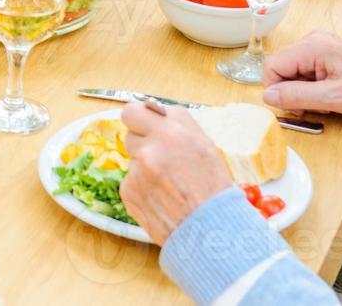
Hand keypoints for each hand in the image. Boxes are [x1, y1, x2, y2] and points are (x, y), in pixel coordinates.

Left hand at [117, 103, 233, 244]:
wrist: (210, 230)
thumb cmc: (213, 187)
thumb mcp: (204, 145)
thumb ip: (176, 124)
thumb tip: (153, 112)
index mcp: (172, 132)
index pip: (133, 111)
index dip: (139, 119)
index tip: (144, 126)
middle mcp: (151, 148)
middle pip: (130, 134)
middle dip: (142, 143)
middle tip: (160, 158)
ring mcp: (137, 171)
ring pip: (132, 160)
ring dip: (144, 168)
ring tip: (167, 184)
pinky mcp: (128, 191)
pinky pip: (130, 181)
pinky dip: (142, 188)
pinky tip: (161, 198)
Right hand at [262, 31, 341, 114]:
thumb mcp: (332, 98)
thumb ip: (297, 96)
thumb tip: (268, 96)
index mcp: (312, 46)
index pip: (272, 65)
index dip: (275, 88)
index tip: (291, 106)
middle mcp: (310, 39)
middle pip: (280, 67)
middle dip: (289, 91)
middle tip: (309, 107)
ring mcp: (315, 44)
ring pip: (289, 70)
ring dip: (299, 90)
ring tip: (321, 101)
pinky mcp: (319, 51)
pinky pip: (300, 70)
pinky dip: (306, 86)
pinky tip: (322, 93)